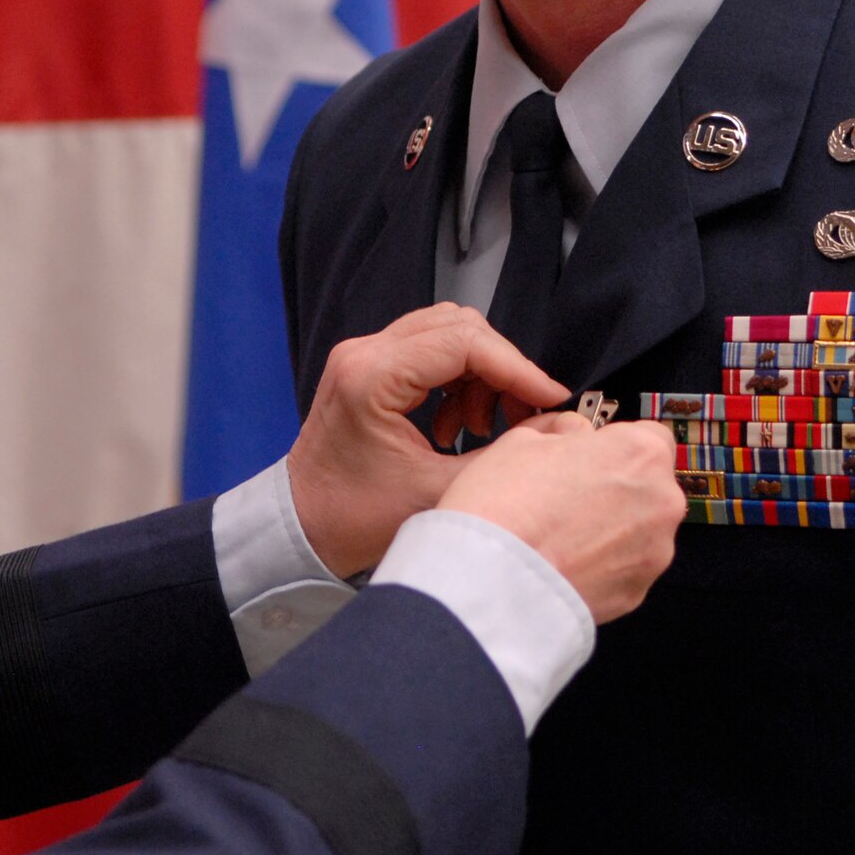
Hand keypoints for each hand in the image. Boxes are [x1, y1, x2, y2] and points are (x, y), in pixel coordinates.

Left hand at [287, 304, 568, 577]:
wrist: (301, 527)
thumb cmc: (353, 517)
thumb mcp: (437, 493)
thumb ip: (501, 456)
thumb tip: (554, 427)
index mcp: (372, 376)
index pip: (464, 342)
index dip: (517, 367)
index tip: (551, 397)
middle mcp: (364, 352)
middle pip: (459, 327)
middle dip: (502, 368)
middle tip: (524, 414)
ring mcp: (363, 356)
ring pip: (447, 334)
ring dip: (480, 374)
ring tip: (483, 427)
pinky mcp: (368, 368)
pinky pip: (429, 352)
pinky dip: (458, 380)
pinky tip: (458, 426)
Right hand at [436, 414, 685, 622]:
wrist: (493, 578)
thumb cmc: (505, 504)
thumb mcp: (522, 440)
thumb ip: (563, 432)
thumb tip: (572, 435)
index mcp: (639, 453)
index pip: (649, 436)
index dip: (614, 444)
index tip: (589, 455)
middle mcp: (660, 501)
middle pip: (646, 485)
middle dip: (614, 487)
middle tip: (566, 495)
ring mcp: (655, 551)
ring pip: (638, 529)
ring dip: (610, 527)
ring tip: (560, 533)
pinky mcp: (638, 591)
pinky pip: (625, 567)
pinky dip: (602, 563)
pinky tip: (564, 559)